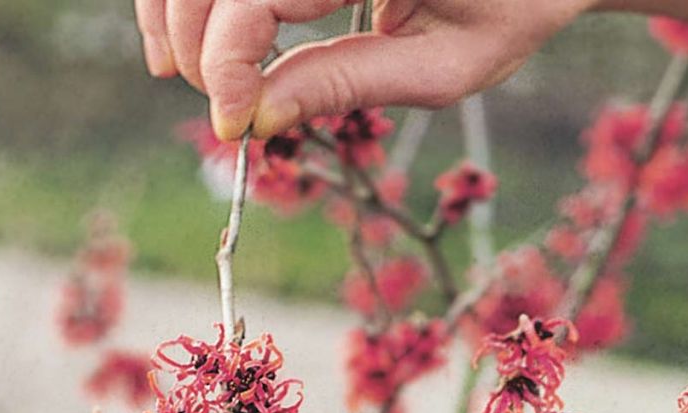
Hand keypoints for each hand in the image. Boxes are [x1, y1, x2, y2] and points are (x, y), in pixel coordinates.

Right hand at [134, 0, 592, 140]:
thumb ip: (346, 82)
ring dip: (178, 7)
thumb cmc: (509, 6)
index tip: (233, 125)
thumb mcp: (444, 64)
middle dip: (197, 41)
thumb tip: (256, 119)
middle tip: (221, 108)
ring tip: (184, 69)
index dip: (227, 60)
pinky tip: (200, 30)